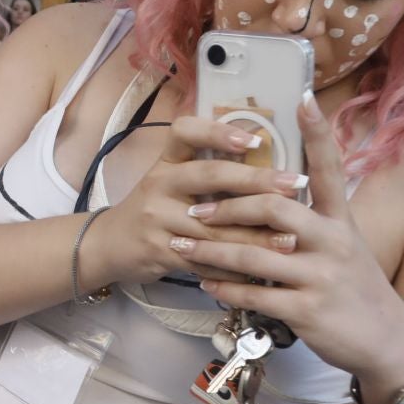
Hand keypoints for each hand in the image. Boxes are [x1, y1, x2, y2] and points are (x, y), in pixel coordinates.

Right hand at [85, 114, 308, 287]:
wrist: (109, 243)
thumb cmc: (154, 208)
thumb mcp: (170, 181)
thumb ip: (209, 172)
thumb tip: (270, 163)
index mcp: (166, 161)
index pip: (185, 131)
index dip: (218, 131)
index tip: (255, 141)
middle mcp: (159, 184)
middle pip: (209, 175)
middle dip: (256, 180)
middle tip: (294, 185)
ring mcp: (156, 218)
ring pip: (212, 226)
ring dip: (254, 234)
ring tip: (289, 239)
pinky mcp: (158, 250)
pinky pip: (203, 260)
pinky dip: (232, 268)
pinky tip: (259, 272)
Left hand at [173, 95, 403, 388]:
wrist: (386, 341)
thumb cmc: (355, 289)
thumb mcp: (345, 247)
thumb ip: (313, 222)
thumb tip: (273, 196)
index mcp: (342, 221)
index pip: (329, 168)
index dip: (318, 132)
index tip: (303, 97)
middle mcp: (333, 242)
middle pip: (274, 208)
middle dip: (228, 205)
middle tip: (194, 207)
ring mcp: (320, 276)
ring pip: (253, 255)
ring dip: (210, 250)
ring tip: (180, 246)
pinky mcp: (308, 310)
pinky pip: (254, 293)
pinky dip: (225, 287)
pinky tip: (205, 283)